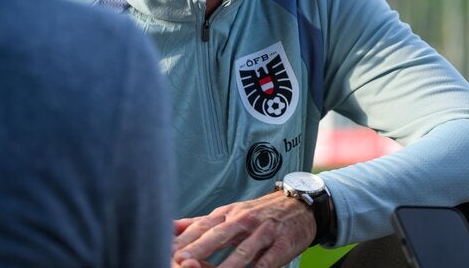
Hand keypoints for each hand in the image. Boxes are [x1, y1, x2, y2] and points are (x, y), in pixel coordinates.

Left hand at [172, 191, 315, 267]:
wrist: (299, 206)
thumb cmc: (259, 214)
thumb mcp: (229, 213)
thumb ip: (200, 223)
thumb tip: (169, 227)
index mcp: (228, 214)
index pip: (203, 226)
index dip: (186, 239)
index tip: (169, 251)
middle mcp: (244, 220)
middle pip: (219, 235)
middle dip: (200, 248)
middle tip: (183, 260)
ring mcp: (264, 232)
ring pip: (244, 249)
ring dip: (228, 264)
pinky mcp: (282, 244)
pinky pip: (268, 260)